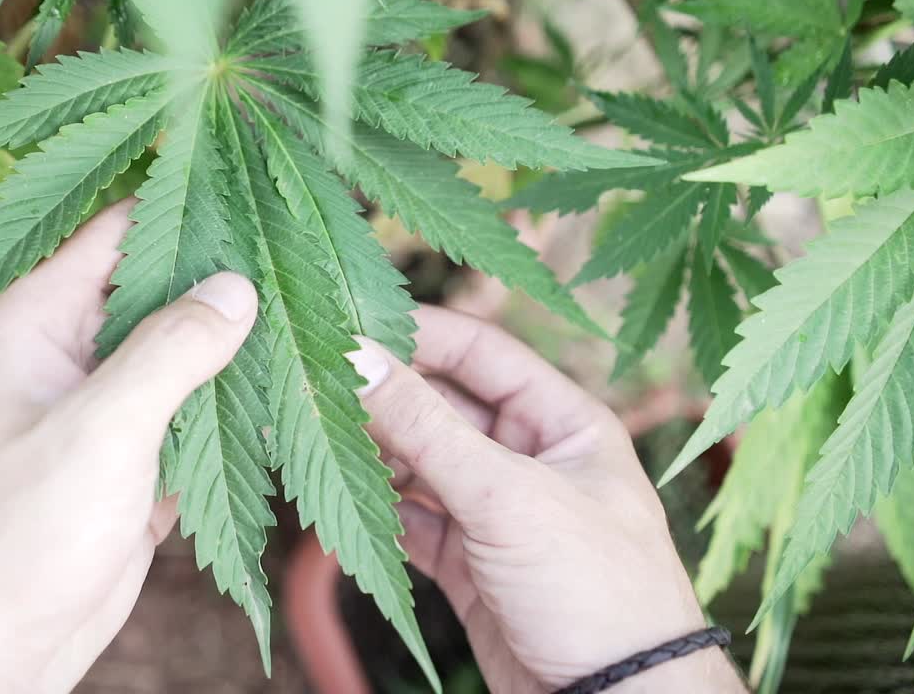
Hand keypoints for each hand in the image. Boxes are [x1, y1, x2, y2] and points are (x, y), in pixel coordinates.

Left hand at [0, 200, 258, 692]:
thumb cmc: (7, 538)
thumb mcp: (96, 430)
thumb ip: (169, 352)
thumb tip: (235, 286)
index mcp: (30, 326)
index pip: (110, 235)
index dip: (179, 205)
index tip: (253, 184)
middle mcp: (61, 361)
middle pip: (152, 297)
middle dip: (221, 284)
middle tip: (303, 257)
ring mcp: (96, 418)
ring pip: (176, 364)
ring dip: (232, 353)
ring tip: (311, 317)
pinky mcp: (124, 472)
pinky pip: (185, 425)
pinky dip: (227, 416)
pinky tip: (285, 396)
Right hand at [348, 307, 745, 692]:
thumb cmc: (596, 588)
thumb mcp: (508, 496)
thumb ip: (425, 427)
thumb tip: (356, 357)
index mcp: (562, 420)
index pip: (480, 352)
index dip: (416, 334)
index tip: (349, 324)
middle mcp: (530, 458)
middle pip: (442, 407)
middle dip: (384, 398)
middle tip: (316, 385)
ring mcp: (498, 512)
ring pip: (421, 465)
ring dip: (374, 455)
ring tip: (317, 439)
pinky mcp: (472, 563)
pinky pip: (414, 521)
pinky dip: (380, 512)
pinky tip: (343, 501)